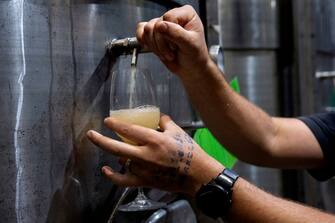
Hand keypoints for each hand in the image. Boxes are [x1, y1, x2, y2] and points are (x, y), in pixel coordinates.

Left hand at [87, 115, 223, 195]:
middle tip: (90, 134)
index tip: (107, 121)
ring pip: (121, 161)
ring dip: (116, 154)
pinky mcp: (144, 181)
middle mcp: (146, 155)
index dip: (116, 124)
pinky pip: (124, 180)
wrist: (197, 175)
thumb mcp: (178, 132)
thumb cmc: (189, 152)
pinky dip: (113, 176)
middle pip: (117, 147)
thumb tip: (158, 117)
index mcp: (155, 140)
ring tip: (118, 148)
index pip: (129, 130)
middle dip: (100, 140)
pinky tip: (106, 170)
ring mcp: (144, 170)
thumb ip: (165, 122)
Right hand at [136, 5, 210, 81]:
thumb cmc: (195, 56)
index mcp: (186, 14)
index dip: (169, 34)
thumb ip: (176, 33)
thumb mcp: (190, 44)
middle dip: (162, 44)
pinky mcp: (153, 33)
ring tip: (166, 53)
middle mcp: (173, 16)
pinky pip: (140, 31)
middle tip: (171, 53)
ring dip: (155, 46)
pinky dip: (144, 42)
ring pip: (147, 29)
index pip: (168, 18)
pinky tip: (155, 49)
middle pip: (156, 25)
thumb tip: (160, 25)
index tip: (177, 46)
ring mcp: (162, 24)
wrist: (190, 69)